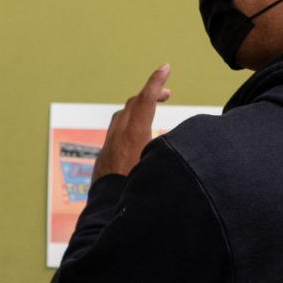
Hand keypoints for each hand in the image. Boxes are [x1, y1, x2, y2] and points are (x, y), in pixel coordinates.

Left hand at [94, 63, 171, 183]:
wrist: (105, 215)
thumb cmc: (135, 195)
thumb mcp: (158, 168)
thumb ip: (170, 150)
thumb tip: (180, 138)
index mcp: (134, 136)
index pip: (146, 99)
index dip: (157, 81)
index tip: (165, 67)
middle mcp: (118, 137)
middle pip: (134, 103)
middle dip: (151, 94)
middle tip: (167, 93)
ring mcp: (108, 146)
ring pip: (122, 116)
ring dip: (138, 108)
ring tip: (152, 111)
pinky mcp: (103, 158)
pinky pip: (116, 132)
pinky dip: (129, 124)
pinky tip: (138, 137)